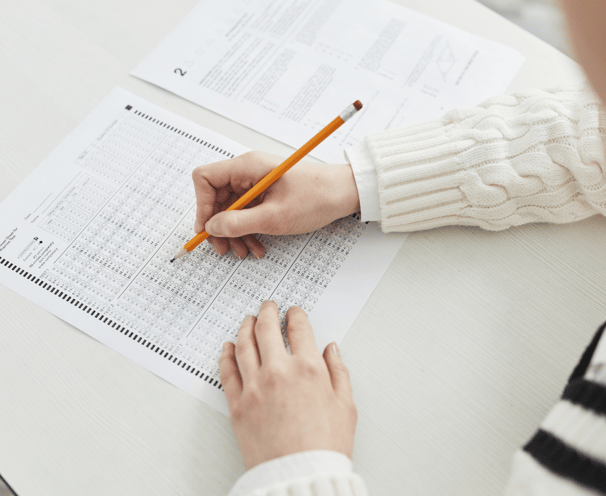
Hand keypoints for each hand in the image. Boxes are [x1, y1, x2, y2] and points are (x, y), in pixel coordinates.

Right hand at [192, 151, 359, 258]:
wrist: (344, 194)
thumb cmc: (316, 198)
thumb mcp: (274, 217)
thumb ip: (239, 223)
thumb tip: (212, 228)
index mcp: (247, 167)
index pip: (205, 178)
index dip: (201, 205)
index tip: (207, 230)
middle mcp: (247, 171)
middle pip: (216, 198)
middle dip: (219, 226)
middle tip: (224, 249)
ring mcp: (256, 183)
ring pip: (231, 209)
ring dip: (234, 233)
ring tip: (244, 252)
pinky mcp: (265, 194)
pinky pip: (246, 212)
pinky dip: (248, 230)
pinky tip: (256, 246)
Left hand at [219, 301, 356, 468]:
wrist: (299, 478)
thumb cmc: (324, 447)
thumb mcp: (346, 407)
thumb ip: (339, 372)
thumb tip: (332, 350)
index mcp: (308, 369)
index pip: (299, 329)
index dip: (296, 315)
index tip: (294, 312)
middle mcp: (279, 372)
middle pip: (267, 329)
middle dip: (268, 312)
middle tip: (268, 306)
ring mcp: (255, 387)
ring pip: (244, 345)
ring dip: (245, 327)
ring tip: (248, 320)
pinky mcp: (238, 405)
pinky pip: (227, 371)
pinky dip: (226, 355)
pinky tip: (228, 347)